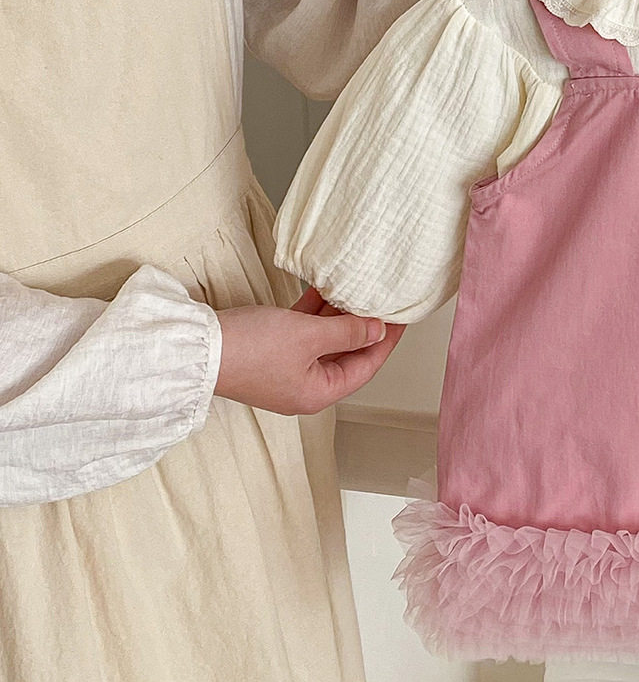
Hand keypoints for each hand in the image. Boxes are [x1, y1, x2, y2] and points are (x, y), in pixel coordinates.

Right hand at [215, 287, 404, 415]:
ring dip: (338, 315)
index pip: (366, 366)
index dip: (386, 340)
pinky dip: (313, 313)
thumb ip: (346, 331)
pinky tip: (323, 290)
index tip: (401, 318)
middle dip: (363, 326)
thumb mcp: (308, 336)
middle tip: (382, 300)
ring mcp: (285, 369)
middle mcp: (304, 385)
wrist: (195, 348)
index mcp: (318, 392)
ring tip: (357, 289)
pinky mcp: (268, 352)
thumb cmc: (249, 349)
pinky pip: (302, 332)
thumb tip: (377, 329)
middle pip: (346, 353)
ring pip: (323, 340)